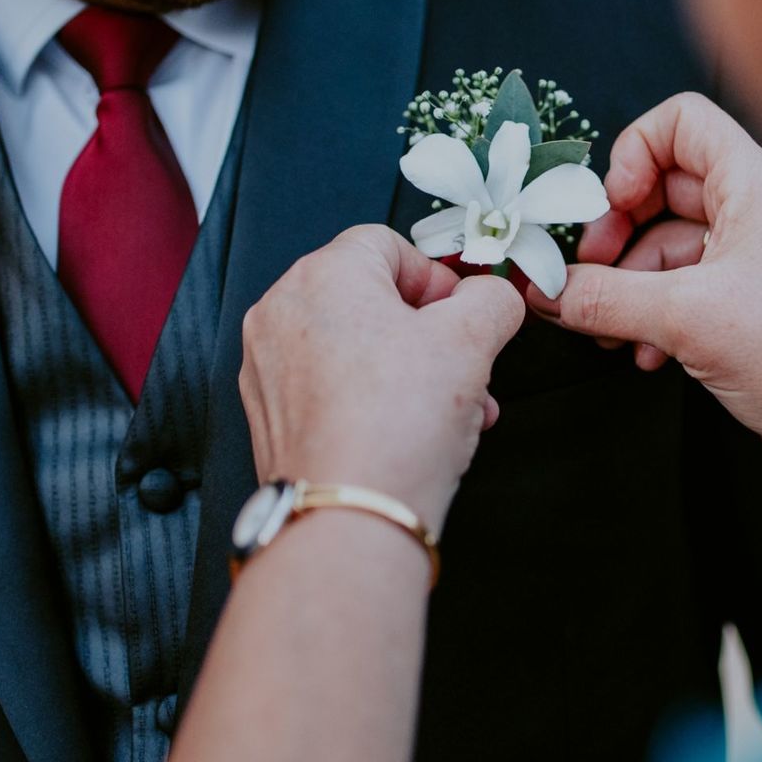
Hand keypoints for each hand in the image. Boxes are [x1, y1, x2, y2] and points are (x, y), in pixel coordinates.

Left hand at [240, 226, 525, 528]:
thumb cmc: (397, 427)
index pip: (388, 244)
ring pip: (354, 348)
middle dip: (430, 334)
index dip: (437, 277)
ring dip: (410, 371)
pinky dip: (371, 400)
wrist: (350, 516)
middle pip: (370, 300)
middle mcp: (282, 312)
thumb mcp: (473, 342)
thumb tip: (493, 297)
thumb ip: (492, 300)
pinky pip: (330, 388)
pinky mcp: (270, 415)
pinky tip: (412, 434)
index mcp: (323, 274)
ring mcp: (268, 365)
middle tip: (466, 366)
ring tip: (453, 411)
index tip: (466, 312)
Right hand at [528, 93, 761, 499]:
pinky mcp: (750, 299)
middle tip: (588, 272)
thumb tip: (546, 291)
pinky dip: (654, 313)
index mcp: (757, 185)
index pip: (683, 121)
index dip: (634, 153)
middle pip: (665, 187)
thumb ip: (603, 298)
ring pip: (668, 244)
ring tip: (609, 330)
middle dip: (618, 231)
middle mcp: (759, 210)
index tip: (611, 206)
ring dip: (629, 284)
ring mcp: (755, 255)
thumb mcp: (683, 319)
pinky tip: (644, 353)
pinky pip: (685, 285)